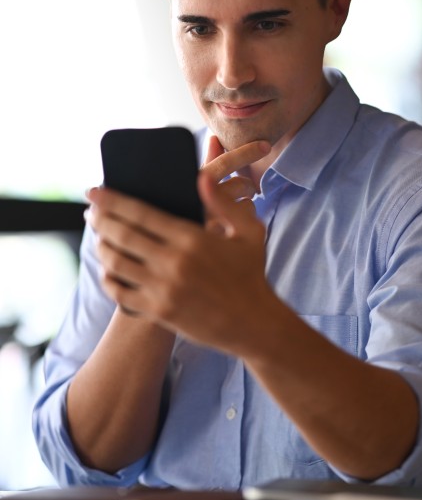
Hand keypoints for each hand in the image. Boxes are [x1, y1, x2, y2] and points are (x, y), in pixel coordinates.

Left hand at [86, 138, 275, 352]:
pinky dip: (108, 278)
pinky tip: (108, 269)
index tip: (94, 192)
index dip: (112, 200)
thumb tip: (200, 176)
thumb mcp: (247, 231)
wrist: (254, 323)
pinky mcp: (159, 312)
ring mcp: (164, 289)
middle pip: (122, 235)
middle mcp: (174, 262)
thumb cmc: (250, 272)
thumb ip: (222, 202)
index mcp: (192, 238)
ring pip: (116, 263)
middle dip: (99, 220)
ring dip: (102, 247)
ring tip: (100, 238)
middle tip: (91, 212)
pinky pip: (120, 292)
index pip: (141, 213)